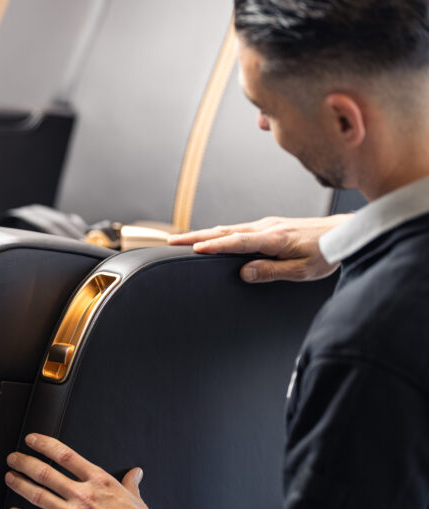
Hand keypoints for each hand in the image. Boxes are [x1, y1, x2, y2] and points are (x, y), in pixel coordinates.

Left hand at [5, 433, 160, 508]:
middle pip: (45, 473)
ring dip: (20, 485)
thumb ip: (130, 482)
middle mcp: (83, 496)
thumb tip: (135, 472)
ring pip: (38, 496)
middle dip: (25, 463)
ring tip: (10, 477)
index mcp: (99, 481)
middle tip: (13, 458)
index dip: (44, 444)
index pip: (65, 455)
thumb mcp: (136, 498)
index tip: (32, 440)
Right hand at [167, 214, 351, 282]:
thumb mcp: (303, 270)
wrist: (346, 233)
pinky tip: (213, 237)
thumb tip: (245, 272)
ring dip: (205, 233)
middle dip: (197, 236)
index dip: (215, 246)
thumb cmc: (327, 253)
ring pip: (229, 228)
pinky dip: (220, 233)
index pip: (237, 242)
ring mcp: (267, 224)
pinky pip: (238, 229)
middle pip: (225, 231)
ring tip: (184, 240)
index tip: (194, 249)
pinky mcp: (270, 226)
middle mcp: (267, 228)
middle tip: (173, 241)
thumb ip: (272, 271)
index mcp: (274, 239)